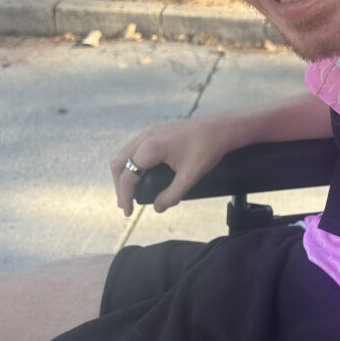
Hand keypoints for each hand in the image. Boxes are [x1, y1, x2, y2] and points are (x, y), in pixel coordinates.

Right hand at [111, 115, 238, 215]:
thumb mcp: (190, 177)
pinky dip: (131, 163)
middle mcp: (146, 136)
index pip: (128, 176)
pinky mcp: (155, 130)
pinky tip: (138, 174)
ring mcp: (149, 131)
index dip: (125, 197)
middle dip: (120, 186)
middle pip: (119, 164)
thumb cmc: (207, 149)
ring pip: (124, 154)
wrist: (220, 128)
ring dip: (124, 174)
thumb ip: (172, 195)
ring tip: (129, 193)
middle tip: (125, 205)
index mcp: (151, 147)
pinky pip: (134, 148)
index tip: (128, 212)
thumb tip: (157, 208)